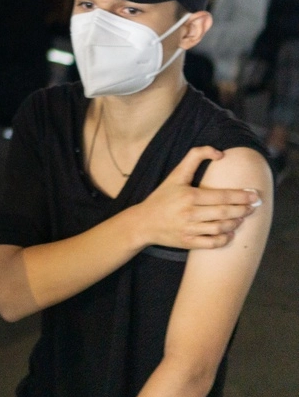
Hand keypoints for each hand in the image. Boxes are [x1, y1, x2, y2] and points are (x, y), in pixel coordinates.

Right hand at [134, 147, 260, 249]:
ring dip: (235, 223)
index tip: (254, 195)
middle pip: (224, 212)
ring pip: (220, 228)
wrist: (143, 222)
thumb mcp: (175, 175)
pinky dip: (224, 238)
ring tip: (241, 217)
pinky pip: (212, 243)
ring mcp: (189, 229)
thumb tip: (220, 153)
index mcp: (188, 195)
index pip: (222, 196)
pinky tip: (229, 233)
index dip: (241, 196)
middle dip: (243, 209)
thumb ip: (195, 157)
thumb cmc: (162, 197)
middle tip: (253, 207)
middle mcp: (189, 213)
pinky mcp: (188, 242)